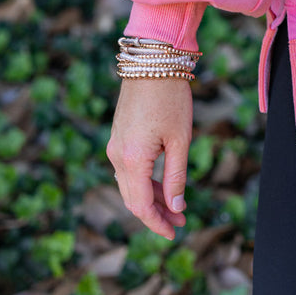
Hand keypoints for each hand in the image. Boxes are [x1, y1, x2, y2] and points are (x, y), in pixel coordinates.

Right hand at [107, 78, 192, 239]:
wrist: (152, 61)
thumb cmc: (171, 98)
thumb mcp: (180, 140)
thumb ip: (176, 176)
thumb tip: (176, 208)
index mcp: (132, 160)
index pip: (141, 206)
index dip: (157, 223)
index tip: (174, 234)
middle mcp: (116, 156)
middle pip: (132, 199)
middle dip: (155, 214)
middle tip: (179, 222)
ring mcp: (114, 146)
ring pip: (129, 186)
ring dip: (151, 199)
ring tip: (175, 207)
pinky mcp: (118, 137)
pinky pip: (128, 170)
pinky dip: (144, 182)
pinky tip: (163, 185)